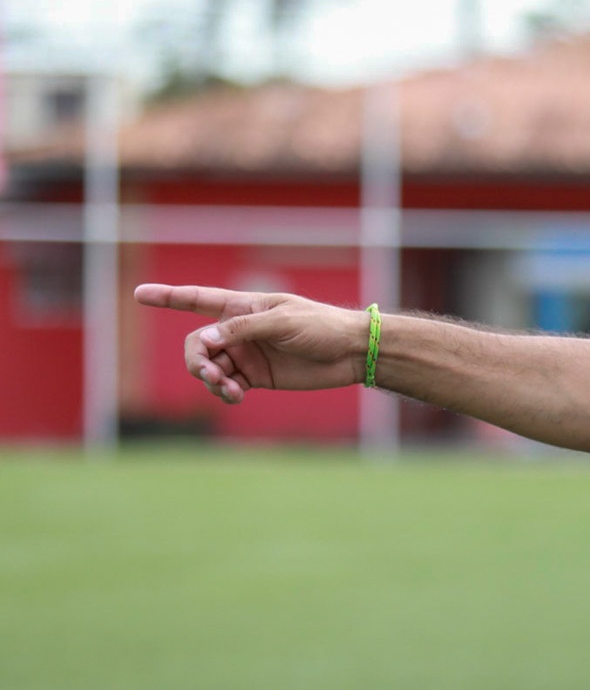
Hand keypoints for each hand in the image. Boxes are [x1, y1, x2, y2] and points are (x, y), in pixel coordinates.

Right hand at [137, 284, 371, 403]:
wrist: (350, 352)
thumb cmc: (320, 326)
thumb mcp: (281, 322)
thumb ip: (241, 329)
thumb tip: (203, 341)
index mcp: (242, 306)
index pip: (197, 299)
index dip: (168, 297)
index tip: (139, 294)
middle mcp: (238, 330)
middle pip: (197, 345)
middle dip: (196, 361)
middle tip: (212, 375)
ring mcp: (246, 354)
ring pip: (209, 368)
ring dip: (211, 380)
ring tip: (230, 389)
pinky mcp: (257, 377)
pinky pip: (228, 386)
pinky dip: (225, 393)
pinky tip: (235, 396)